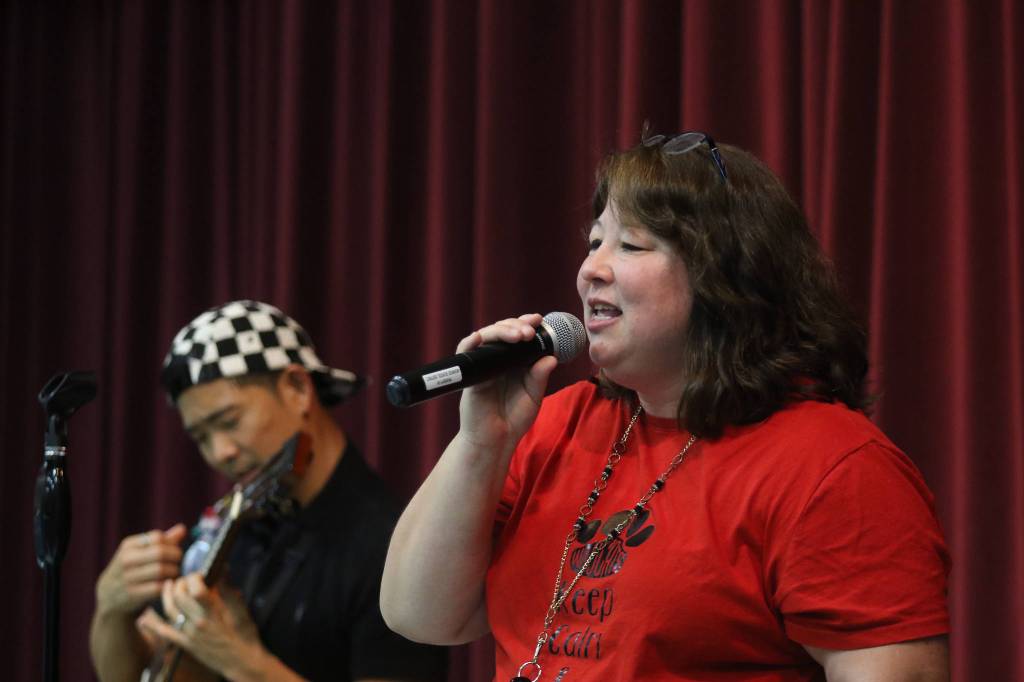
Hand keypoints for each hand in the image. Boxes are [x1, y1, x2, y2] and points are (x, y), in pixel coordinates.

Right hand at [95, 524, 186, 617]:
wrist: (108, 596)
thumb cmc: (132, 568)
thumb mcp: (140, 551)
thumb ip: (162, 540)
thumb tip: (182, 528)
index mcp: (129, 545)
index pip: (157, 537)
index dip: (171, 543)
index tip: (174, 549)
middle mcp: (126, 560)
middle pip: (160, 552)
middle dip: (175, 556)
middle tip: (178, 561)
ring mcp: (128, 577)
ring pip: (161, 570)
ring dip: (173, 571)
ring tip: (174, 572)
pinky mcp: (133, 594)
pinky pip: (158, 587)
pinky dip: (167, 585)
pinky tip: (168, 584)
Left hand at [137, 574, 270, 680]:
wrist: (239, 660)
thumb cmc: (243, 634)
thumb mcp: (239, 609)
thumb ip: (227, 589)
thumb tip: (223, 568)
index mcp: (214, 612)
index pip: (197, 589)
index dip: (195, 577)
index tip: (199, 574)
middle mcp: (199, 622)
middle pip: (180, 597)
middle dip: (180, 583)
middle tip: (184, 579)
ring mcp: (190, 633)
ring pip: (171, 610)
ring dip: (167, 595)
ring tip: (169, 586)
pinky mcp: (186, 644)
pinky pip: (165, 633)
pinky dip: (152, 625)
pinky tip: (143, 618)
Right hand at [455, 314, 558, 452]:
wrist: (496, 441)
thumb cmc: (513, 419)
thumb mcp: (533, 396)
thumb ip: (540, 377)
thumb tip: (551, 357)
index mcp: (513, 361)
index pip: (517, 334)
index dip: (525, 323)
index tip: (538, 320)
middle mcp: (497, 359)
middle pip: (501, 331)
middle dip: (515, 325)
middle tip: (529, 331)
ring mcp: (482, 365)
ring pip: (485, 336)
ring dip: (500, 330)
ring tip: (518, 335)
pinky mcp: (470, 376)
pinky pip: (465, 354)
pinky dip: (470, 343)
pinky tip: (479, 337)